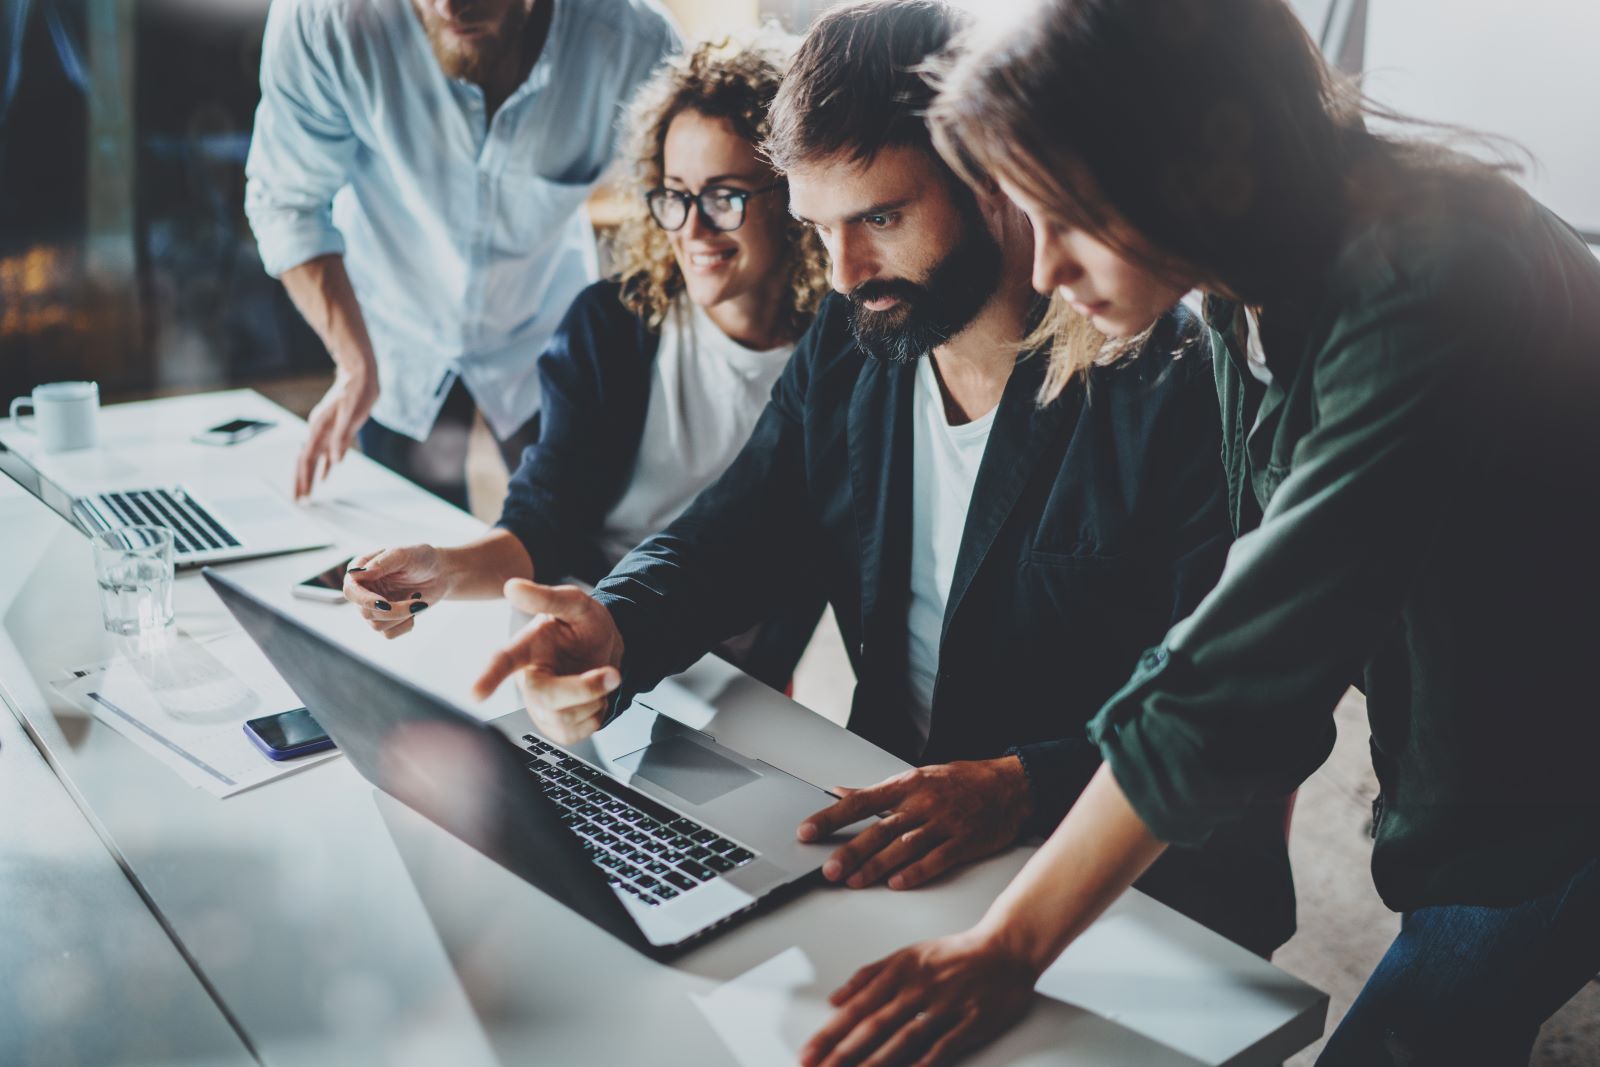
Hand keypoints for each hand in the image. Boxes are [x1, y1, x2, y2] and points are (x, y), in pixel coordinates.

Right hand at [294, 366, 376, 498]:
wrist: (359, 374)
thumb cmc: (358, 391)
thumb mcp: (353, 414)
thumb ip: (343, 437)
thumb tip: (335, 460)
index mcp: (320, 427)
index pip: (308, 458)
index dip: (304, 478)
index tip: (302, 494)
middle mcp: (319, 430)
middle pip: (305, 461)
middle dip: (301, 481)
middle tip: (298, 501)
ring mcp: (325, 430)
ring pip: (313, 458)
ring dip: (309, 476)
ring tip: (307, 493)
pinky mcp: (334, 430)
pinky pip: (325, 452)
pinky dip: (323, 465)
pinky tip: (324, 475)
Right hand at [343, 545, 456, 639]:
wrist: (440, 573)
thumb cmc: (421, 558)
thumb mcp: (404, 554)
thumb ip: (382, 563)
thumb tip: (355, 574)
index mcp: (361, 570)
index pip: (351, 590)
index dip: (365, 600)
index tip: (385, 603)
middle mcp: (363, 590)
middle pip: (366, 612)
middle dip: (394, 610)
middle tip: (417, 600)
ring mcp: (373, 606)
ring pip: (377, 626)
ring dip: (402, 616)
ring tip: (417, 599)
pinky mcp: (386, 620)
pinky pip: (389, 634)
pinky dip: (406, 625)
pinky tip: (415, 609)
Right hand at [470, 579, 624, 742]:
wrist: (608, 650)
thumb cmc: (585, 627)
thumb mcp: (576, 604)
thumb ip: (548, 597)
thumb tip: (513, 587)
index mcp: (526, 649)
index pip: (503, 662)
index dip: (488, 677)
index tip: (475, 693)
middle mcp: (529, 680)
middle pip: (545, 697)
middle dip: (583, 688)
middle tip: (611, 674)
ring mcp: (541, 707)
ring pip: (564, 717)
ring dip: (595, 698)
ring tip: (598, 678)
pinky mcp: (557, 727)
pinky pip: (579, 731)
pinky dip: (597, 713)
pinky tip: (593, 697)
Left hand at [797, 757, 1031, 890]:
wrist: (1010, 785)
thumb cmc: (961, 781)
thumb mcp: (917, 778)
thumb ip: (877, 791)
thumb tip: (839, 792)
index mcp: (906, 785)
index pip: (859, 802)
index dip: (830, 817)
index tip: (807, 831)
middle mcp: (922, 803)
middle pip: (879, 829)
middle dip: (851, 851)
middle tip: (829, 869)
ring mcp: (943, 824)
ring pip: (904, 847)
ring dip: (877, 866)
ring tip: (854, 882)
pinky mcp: (963, 842)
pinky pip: (936, 860)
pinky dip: (915, 872)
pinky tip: (897, 884)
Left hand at [801, 927, 1039, 1066]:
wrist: (1005, 949)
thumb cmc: (954, 954)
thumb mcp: (906, 954)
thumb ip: (868, 976)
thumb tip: (834, 999)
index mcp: (899, 971)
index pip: (857, 1007)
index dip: (830, 1032)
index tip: (807, 1053)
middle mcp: (918, 987)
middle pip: (874, 1025)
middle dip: (842, 1052)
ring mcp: (945, 1005)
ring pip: (904, 1037)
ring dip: (876, 1062)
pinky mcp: (971, 1020)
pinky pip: (944, 1045)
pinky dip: (925, 1061)